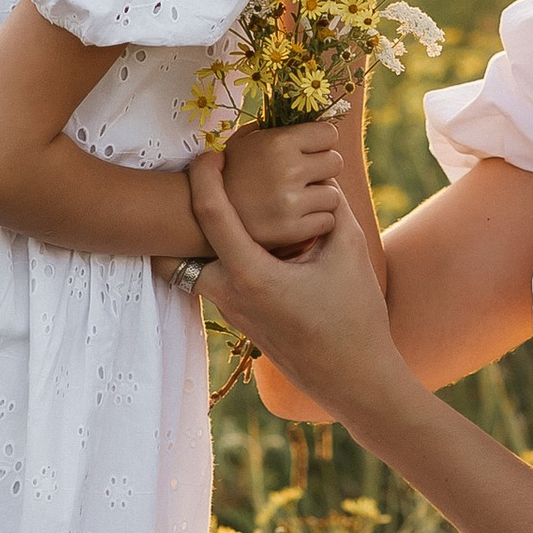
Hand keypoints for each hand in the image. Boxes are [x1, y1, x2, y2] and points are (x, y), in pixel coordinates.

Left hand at [189, 159, 399, 418]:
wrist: (355, 379)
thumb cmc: (355, 316)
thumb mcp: (348, 252)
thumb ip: (332, 208)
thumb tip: (321, 175)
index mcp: (251, 274)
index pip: (211, 214)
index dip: (205, 177)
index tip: (210, 153)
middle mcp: (231, 295)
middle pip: (176, 253)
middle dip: (179, 218)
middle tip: (199, 193)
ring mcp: (232, 313)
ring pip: (193, 271)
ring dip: (199, 242)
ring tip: (226, 214)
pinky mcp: (241, 323)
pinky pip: (214, 284)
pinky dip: (218, 260)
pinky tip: (251, 243)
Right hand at [218, 113, 348, 251]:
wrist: (200, 217)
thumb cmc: (227, 175)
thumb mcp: (244, 143)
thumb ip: (275, 130)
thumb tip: (307, 118)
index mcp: (279, 142)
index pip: (329, 134)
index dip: (320, 143)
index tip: (310, 152)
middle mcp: (288, 169)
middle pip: (335, 162)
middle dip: (322, 170)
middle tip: (303, 179)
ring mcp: (291, 202)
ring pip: (333, 195)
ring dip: (320, 198)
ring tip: (297, 201)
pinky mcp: (292, 230)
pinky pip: (326, 221)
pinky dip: (315, 222)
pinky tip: (295, 219)